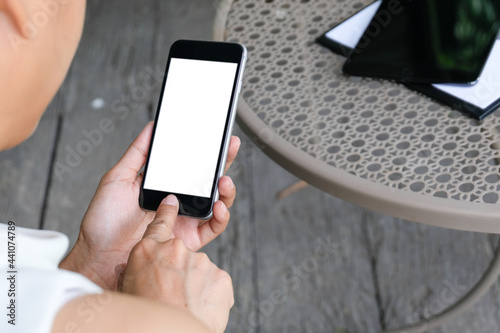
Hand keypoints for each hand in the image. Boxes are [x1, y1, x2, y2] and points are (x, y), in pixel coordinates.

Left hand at [59, 122, 239, 289]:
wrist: (99, 256)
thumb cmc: (103, 220)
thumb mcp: (117, 178)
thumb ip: (137, 153)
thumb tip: (152, 127)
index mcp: (164, 186)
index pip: (191, 166)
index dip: (206, 151)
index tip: (215, 135)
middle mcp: (178, 202)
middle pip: (209, 181)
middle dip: (224, 163)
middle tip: (230, 146)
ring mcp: (185, 220)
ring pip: (217, 203)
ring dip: (226, 190)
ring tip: (223, 180)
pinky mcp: (189, 240)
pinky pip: (213, 228)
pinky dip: (222, 217)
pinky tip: (218, 206)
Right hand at [119, 195, 233, 332]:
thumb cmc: (144, 314)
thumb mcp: (126, 288)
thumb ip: (134, 270)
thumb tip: (129, 268)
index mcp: (149, 249)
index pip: (160, 222)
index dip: (167, 212)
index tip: (172, 203)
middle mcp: (177, 249)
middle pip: (180, 254)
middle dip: (178, 270)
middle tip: (170, 292)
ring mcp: (201, 262)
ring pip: (198, 271)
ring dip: (192, 286)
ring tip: (182, 306)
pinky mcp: (221, 277)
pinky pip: (214, 284)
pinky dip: (208, 296)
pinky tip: (197, 309)